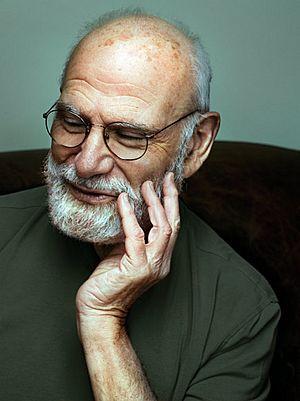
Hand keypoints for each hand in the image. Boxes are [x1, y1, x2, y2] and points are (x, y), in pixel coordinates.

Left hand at [76, 172, 179, 333]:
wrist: (98, 311)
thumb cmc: (107, 282)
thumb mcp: (119, 252)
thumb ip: (124, 234)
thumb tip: (120, 209)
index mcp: (159, 259)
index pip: (171, 227)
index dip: (171, 204)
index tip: (168, 184)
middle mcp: (161, 262)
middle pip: (173, 224)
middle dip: (170, 198)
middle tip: (166, 178)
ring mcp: (152, 266)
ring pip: (162, 228)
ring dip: (155, 204)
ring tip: (146, 186)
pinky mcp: (136, 268)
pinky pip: (136, 236)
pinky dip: (130, 216)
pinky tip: (123, 201)